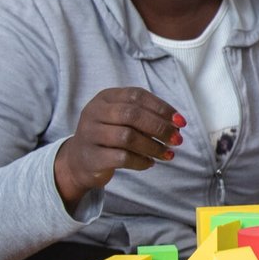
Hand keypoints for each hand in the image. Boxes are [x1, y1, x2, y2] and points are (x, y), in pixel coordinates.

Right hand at [53, 87, 183, 206]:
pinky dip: (141, 161)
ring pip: (127, 137)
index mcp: (105, 97)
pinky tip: (150, 163)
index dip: (162, 107)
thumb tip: (177, 124)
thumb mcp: (121, 118)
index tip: (180, 121)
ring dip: (153, 146)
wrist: (78, 161)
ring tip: (167, 154)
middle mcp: (94, 112)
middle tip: (177, 139)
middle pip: (132, 114)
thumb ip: (145, 116)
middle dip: (160, 127)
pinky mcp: (92, 157)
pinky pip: (122, 158)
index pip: (137, 96)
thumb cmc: (109, 136)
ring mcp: (90, 135)